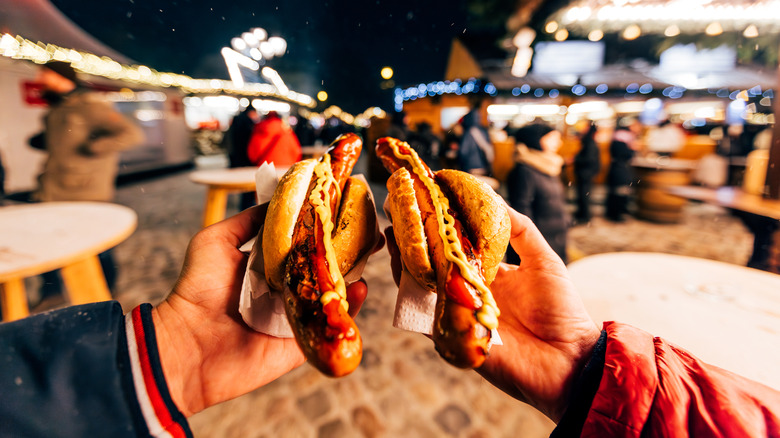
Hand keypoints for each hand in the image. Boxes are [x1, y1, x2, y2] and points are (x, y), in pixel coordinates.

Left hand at [152, 204, 367, 415]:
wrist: (185, 343)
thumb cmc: (195, 289)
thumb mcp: (214, 241)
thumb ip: (246, 220)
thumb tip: (279, 199)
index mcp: (266, 267)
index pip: (302, 245)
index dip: (323, 230)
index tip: (345, 211)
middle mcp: (284, 290)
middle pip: (323, 268)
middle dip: (347, 251)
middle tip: (370, 234)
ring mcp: (295, 317)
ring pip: (331, 295)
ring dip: (352, 276)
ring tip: (369, 254)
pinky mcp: (301, 343)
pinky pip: (330, 325)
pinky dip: (349, 309)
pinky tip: (360, 288)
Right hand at [385, 207, 599, 421]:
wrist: (568, 359)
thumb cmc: (561, 311)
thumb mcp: (542, 260)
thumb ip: (520, 230)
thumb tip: (495, 197)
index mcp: (489, 276)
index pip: (456, 248)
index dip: (440, 228)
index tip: (424, 201)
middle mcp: (469, 294)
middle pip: (433, 265)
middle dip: (414, 240)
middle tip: (398, 213)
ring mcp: (458, 314)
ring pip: (421, 286)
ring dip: (405, 262)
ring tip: (393, 235)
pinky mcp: (452, 336)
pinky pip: (423, 313)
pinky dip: (410, 292)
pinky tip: (402, 268)